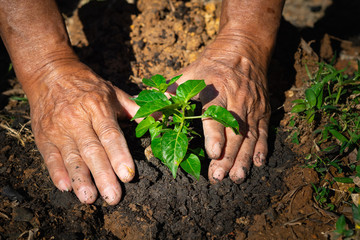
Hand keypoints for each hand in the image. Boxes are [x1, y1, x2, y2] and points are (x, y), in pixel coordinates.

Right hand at [29, 61, 138, 204]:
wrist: (50, 73)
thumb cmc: (87, 85)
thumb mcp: (112, 91)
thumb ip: (134, 108)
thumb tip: (160, 116)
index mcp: (97, 107)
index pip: (110, 134)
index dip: (119, 155)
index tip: (128, 175)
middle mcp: (78, 119)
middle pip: (92, 150)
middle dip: (103, 175)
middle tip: (113, 197)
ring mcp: (59, 129)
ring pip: (71, 157)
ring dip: (80, 179)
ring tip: (89, 198)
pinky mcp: (43, 136)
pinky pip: (49, 156)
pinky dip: (56, 172)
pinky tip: (65, 187)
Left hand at [169, 38, 270, 183]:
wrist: (244, 49)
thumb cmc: (211, 65)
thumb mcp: (190, 73)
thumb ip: (171, 92)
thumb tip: (145, 105)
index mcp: (215, 90)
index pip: (215, 115)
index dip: (215, 135)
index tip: (213, 153)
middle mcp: (236, 100)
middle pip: (233, 132)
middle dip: (227, 157)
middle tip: (218, 177)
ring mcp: (252, 106)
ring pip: (249, 136)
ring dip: (244, 158)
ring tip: (237, 177)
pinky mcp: (262, 110)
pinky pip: (264, 131)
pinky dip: (262, 148)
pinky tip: (258, 163)